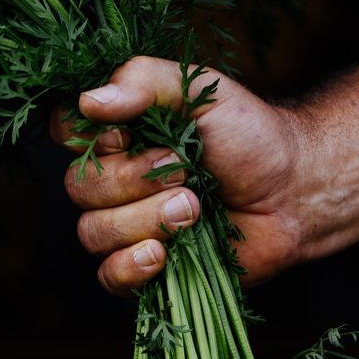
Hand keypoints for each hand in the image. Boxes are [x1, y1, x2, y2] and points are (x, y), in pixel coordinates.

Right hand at [50, 55, 306, 292]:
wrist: (292, 193)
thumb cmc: (249, 136)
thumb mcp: (200, 90)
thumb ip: (144, 81)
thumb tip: (89, 101)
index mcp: (118, 135)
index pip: (65, 132)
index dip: (90, 138)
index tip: (131, 134)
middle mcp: (113, 181)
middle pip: (78, 188)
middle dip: (136, 181)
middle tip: (187, 172)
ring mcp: (126, 228)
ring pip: (94, 232)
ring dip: (148, 220)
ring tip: (197, 208)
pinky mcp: (145, 270)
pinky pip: (109, 277)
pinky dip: (131, 266)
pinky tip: (162, 253)